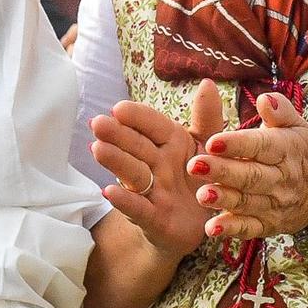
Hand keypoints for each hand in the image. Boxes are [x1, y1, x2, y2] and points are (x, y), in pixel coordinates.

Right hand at [91, 79, 224, 262]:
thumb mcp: (209, 146)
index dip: (137, 117)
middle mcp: (157, 163)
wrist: (197, 226)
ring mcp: (152, 191)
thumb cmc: (200, 177)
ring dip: (116, 161)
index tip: (119, 108)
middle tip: (98, 123)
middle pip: (136, 146)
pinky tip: (109, 192)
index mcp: (171, 142)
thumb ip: (207, 117)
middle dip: (118, 135)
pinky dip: (125, 201)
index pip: (152, 124)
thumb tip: (207, 82)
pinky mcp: (153, 219)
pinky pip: (139, 209)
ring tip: (98, 149)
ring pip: (132, 173)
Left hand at [189, 90, 307, 240]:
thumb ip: (279, 110)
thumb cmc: (299, 152)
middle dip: (222, 171)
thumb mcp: (296, 126)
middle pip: (251, 176)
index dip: (237, 144)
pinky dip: (231, 229)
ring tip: (201, 195)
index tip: (212, 141)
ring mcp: (275, 204)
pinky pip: (250, 229)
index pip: (261, 146)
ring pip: (248, 202)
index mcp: (286, 150)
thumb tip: (264, 98)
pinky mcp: (268, 225)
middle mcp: (281, 178)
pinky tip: (212, 229)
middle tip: (194, 165)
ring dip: (224, 200)